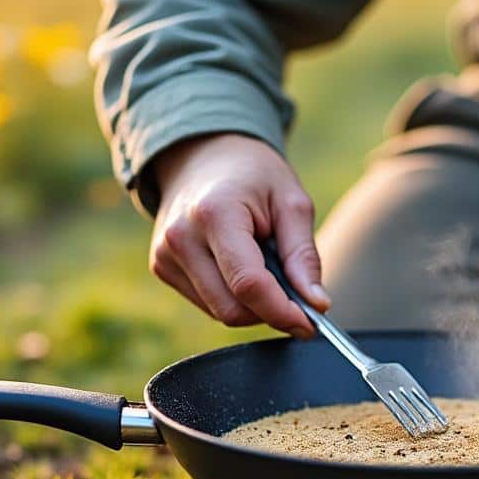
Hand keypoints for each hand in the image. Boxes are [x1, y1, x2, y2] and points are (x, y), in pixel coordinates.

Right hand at [149, 133, 329, 336]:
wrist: (203, 154)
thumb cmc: (253, 175)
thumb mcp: (291, 203)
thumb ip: (304, 256)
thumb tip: (317, 305)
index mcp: (215, 214)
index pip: (248, 284)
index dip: (282, 312)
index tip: (310, 324)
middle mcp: (180, 237)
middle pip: (231, 309)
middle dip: (269, 311)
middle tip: (294, 291)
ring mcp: (164, 255)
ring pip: (219, 312)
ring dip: (252, 305)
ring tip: (262, 263)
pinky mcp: (161, 267)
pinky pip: (207, 304)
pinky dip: (232, 297)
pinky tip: (238, 265)